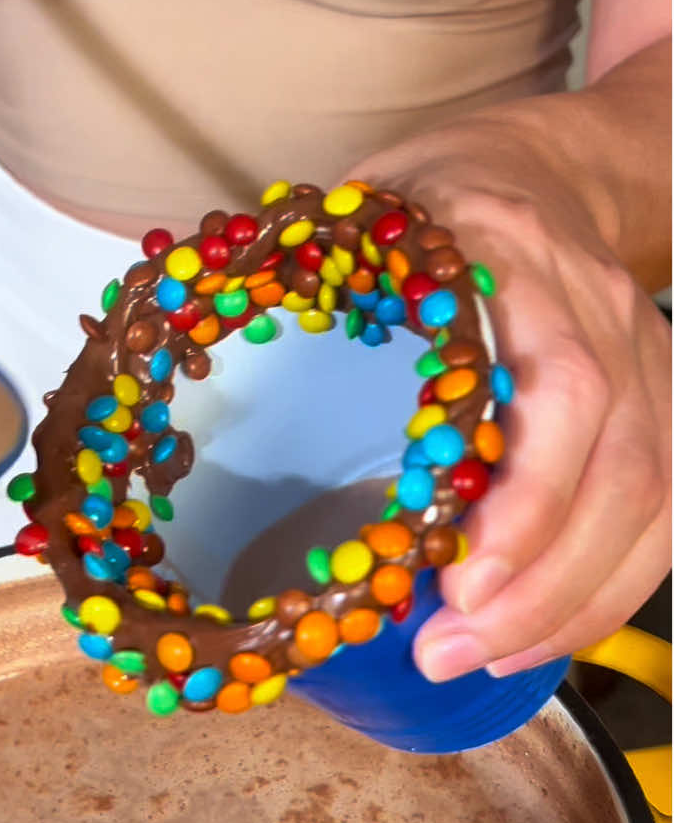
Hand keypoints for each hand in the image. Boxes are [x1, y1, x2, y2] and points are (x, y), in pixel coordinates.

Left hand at [356, 114, 671, 679]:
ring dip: (573, 601)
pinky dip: (606, 588)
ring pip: (654, 502)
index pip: (563, 390)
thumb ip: (314, 276)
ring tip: (484, 656)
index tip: (458, 578)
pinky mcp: (664, 402)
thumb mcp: (367, 207)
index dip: (524, 498)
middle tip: (450, 649)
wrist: (549, 166)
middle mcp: (602, 311)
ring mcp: (648, 358)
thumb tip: (195, 358)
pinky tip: (539, 632)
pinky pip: (664, 514)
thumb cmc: (438, 195)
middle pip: (621, 466)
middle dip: (540, 583)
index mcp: (518, 257)